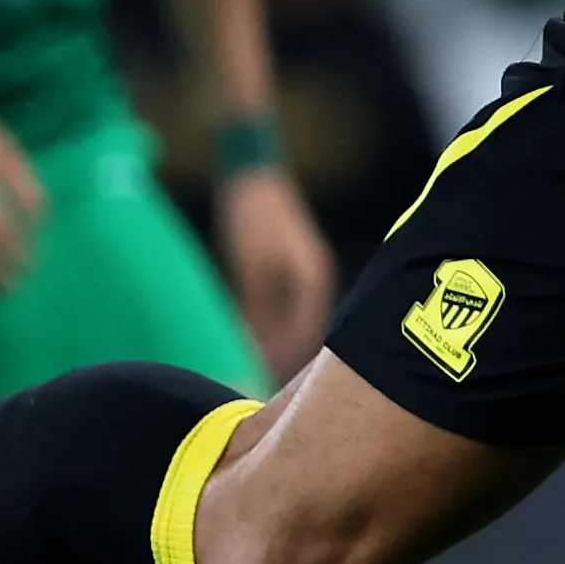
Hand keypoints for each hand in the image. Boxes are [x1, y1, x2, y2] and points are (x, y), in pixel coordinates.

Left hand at [215, 159, 335, 375]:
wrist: (252, 179)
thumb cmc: (251, 222)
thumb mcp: (250, 270)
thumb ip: (256, 312)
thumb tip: (254, 350)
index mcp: (311, 282)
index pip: (303, 336)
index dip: (283, 362)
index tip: (263, 384)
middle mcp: (315, 280)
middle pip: (302, 331)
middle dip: (281, 355)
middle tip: (258, 380)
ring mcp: (306, 272)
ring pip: (294, 319)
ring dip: (276, 340)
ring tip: (252, 363)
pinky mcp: (291, 267)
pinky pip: (285, 305)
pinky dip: (271, 323)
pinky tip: (251, 335)